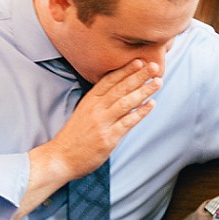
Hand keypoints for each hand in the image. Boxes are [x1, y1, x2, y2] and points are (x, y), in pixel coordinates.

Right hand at [49, 58, 161, 178]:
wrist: (61, 158)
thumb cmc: (74, 136)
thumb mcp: (83, 112)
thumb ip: (100, 102)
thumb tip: (121, 92)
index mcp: (89, 100)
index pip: (109, 80)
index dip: (125, 70)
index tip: (139, 61)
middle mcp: (96, 109)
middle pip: (120, 88)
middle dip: (139, 76)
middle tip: (154, 66)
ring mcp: (102, 123)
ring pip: (126, 102)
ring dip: (144, 91)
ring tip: (158, 82)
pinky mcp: (108, 138)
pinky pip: (128, 122)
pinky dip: (141, 112)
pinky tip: (151, 104)